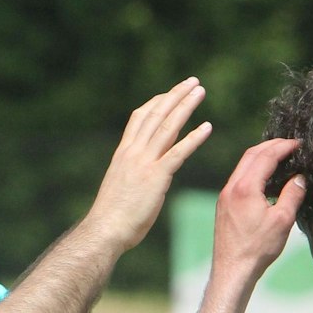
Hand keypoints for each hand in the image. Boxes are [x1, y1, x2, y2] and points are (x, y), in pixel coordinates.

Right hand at [82, 78, 212, 250]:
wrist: (105, 230)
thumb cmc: (112, 216)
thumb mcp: (122, 185)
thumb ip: (135, 172)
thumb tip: (148, 170)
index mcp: (123, 152)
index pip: (140, 118)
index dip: (157, 102)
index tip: (171, 92)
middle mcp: (133, 152)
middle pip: (156, 114)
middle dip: (175, 95)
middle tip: (192, 81)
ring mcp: (144, 163)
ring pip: (167, 126)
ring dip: (185, 106)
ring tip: (200, 92)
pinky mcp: (156, 177)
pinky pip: (178, 152)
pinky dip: (194, 138)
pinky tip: (207, 126)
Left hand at [212, 138, 305, 277]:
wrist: (232, 270)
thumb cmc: (258, 249)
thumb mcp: (282, 220)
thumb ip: (292, 194)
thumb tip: (299, 177)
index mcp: (245, 188)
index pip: (266, 156)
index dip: (284, 146)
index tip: (299, 143)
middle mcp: (231, 187)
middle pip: (251, 154)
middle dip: (271, 145)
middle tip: (290, 144)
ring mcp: (225, 196)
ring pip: (243, 165)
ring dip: (261, 156)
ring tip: (280, 156)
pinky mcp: (224, 205)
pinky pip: (239, 178)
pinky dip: (253, 170)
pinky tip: (265, 177)